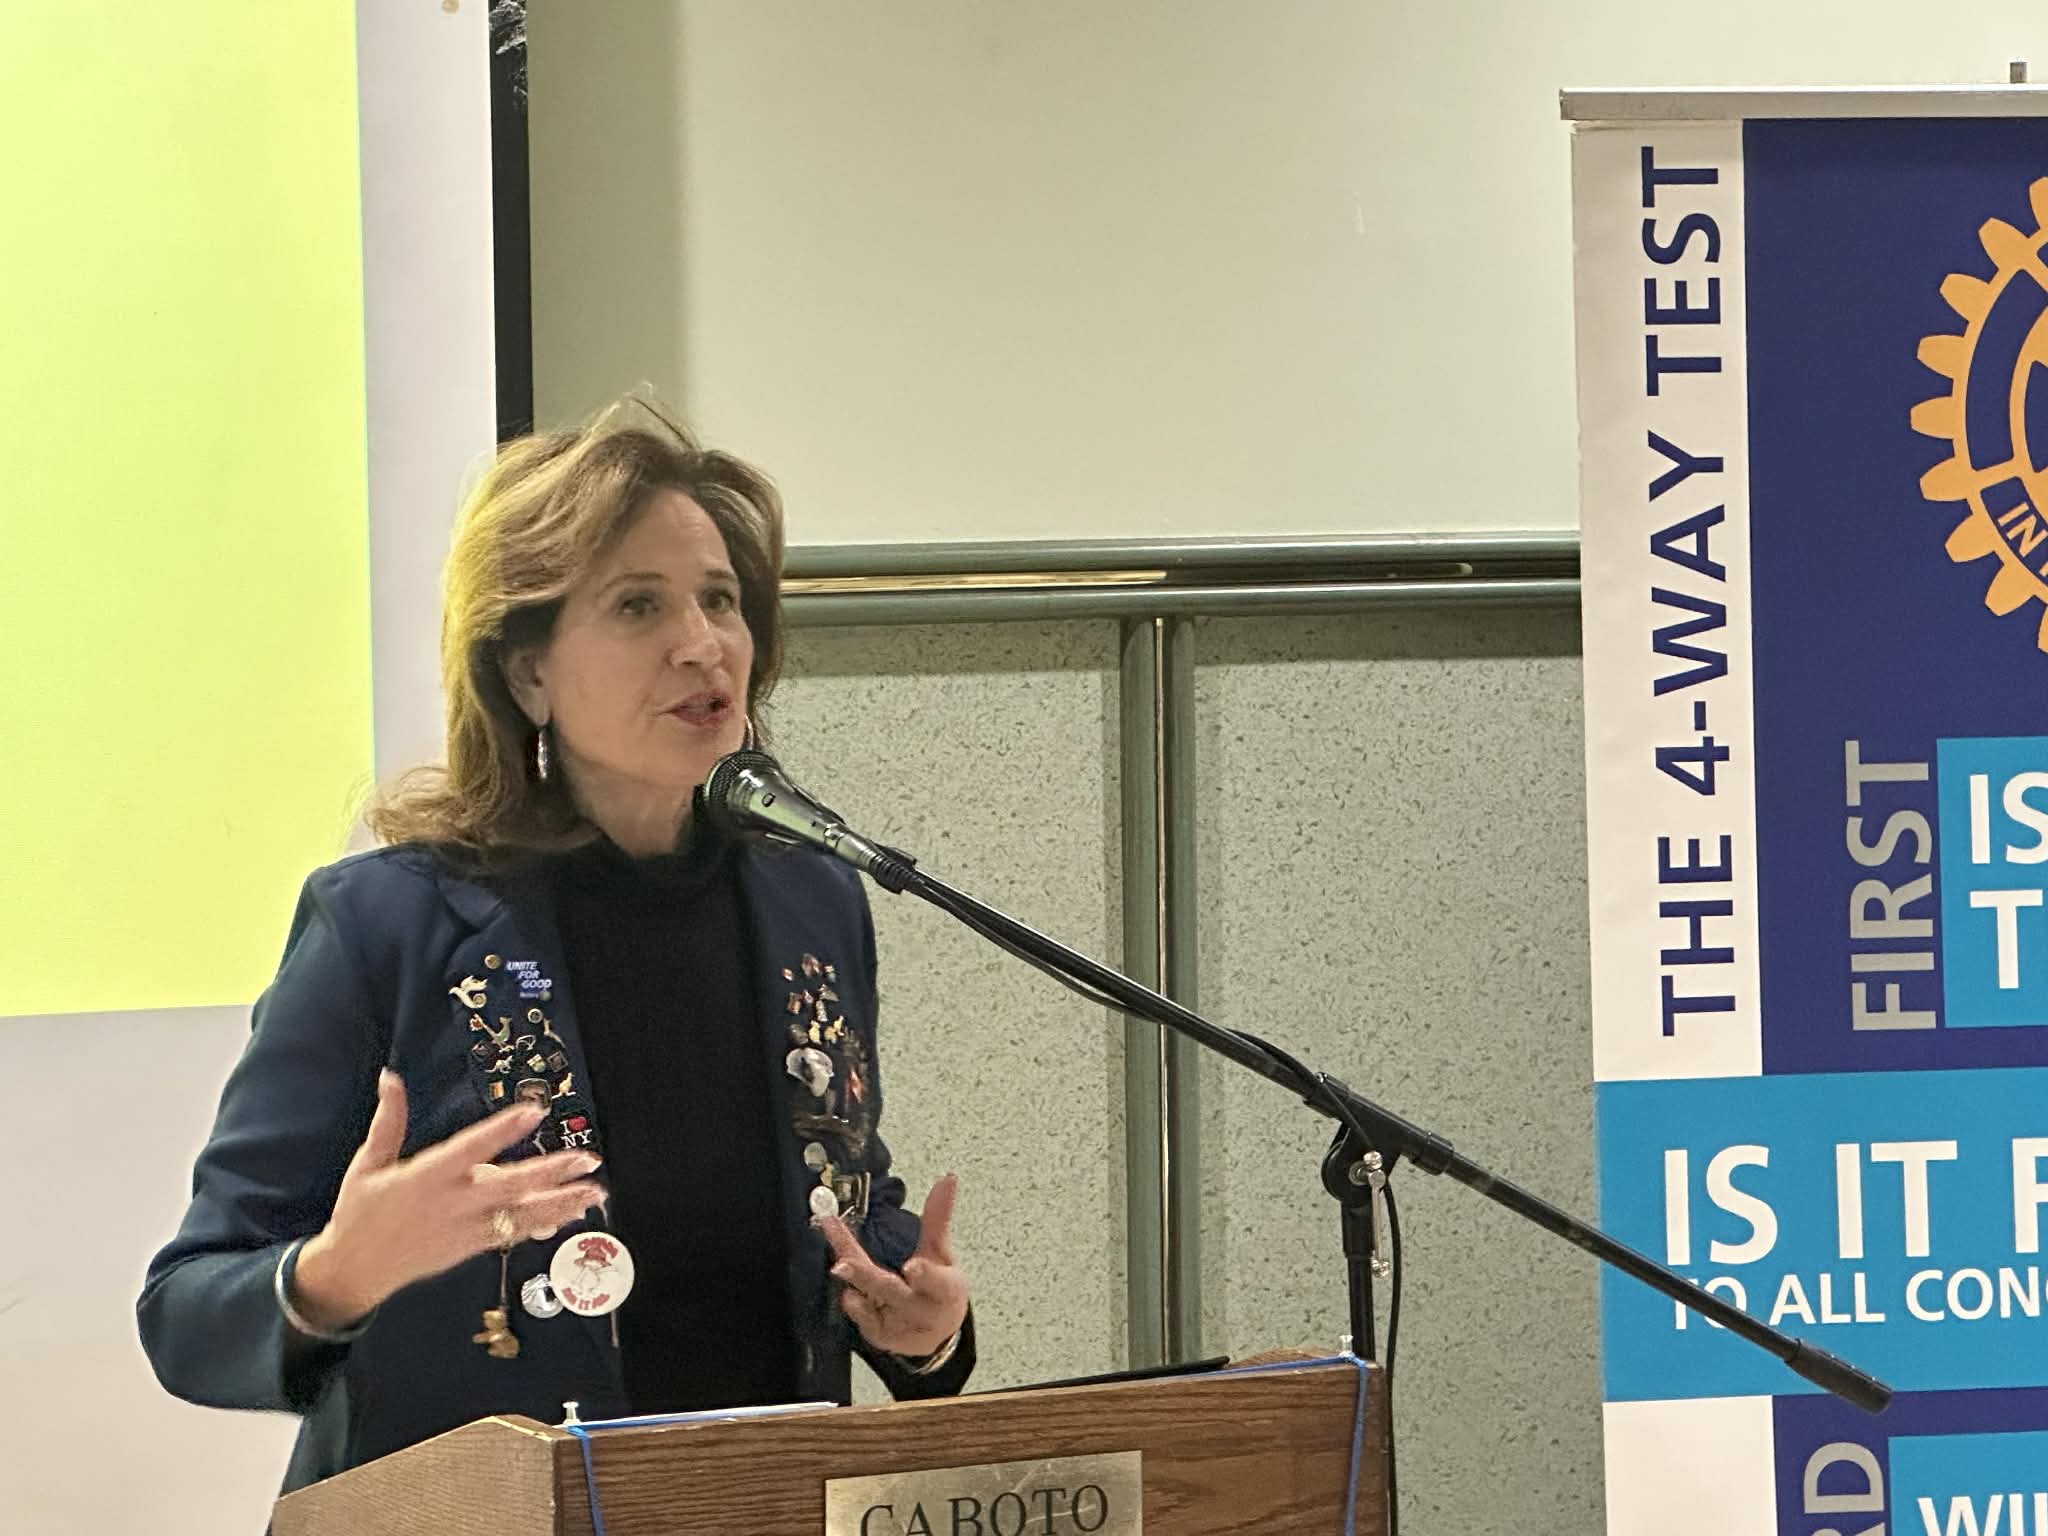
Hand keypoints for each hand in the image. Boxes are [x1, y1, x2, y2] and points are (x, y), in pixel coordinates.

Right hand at [291, 1070, 603, 1330]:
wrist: (353, 1270)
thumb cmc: (360, 1212)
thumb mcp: (367, 1164)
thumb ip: (388, 1121)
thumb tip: (389, 1078)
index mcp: (424, 1177)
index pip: (469, 1148)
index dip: (502, 1130)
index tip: (533, 1111)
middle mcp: (450, 1203)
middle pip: (507, 1186)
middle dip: (550, 1173)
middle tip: (586, 1160)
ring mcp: (464, 1229)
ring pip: (519, 1215)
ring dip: (560, 1202)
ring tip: (594, 1191)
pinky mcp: (471, 1247)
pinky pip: (513, 1234)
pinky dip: (543, 1223)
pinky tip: (571, 1214)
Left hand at [817, 1174, 968, 1360]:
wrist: (938, 1332)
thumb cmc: (940, 1288)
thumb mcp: (941, 1253)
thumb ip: (938, 1217)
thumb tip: (948, 1178)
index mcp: (944, 1290)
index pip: (937, 1283)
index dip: (926, 1276)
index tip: (912, 1267)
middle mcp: (921, 1311)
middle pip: (892, 1292)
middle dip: (868, 1278)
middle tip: (844, 1263)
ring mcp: (900, 1327)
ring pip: (872, 1308)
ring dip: (855, 1289)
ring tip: (840, 1268)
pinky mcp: (883, 1337)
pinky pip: (864, 1322)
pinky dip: (856, 1308)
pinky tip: (848, 1295)